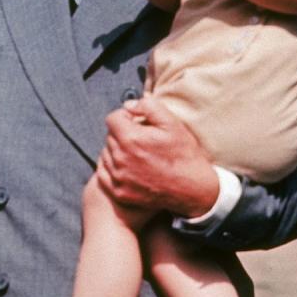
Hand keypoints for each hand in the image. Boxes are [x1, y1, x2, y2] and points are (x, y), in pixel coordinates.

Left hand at [96, 95, 218, 216]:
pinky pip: (103, 173)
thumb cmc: (183, 155)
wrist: (192, 189)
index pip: (112, 119)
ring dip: (117, 150)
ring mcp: (118, 177)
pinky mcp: (119, 192)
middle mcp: (120, 158)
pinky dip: (112, 168)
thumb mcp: (172, 123)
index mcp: (131, 139)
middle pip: (109, 136)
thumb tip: (128, 105)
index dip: (125, 117)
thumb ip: (148, 106)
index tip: (136, 122)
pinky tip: (128, 167)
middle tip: (141, 139)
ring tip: (137, 154)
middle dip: (122, 133)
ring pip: (106, 154)